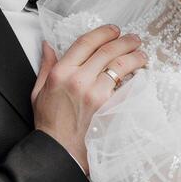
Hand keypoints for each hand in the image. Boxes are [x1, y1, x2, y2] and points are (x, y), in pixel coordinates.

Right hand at [31, 24, 147, 172]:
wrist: (59, 151)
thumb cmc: (49, 124)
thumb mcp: (38, 91)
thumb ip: (46, 66)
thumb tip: (48, 46)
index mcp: (61, 72)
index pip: (86, 42)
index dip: (103, 32)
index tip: (114, 30)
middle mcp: (78, 79)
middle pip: (107, 50)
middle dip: (125, 41)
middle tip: (134, 39)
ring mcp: (95, 93)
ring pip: (120, 66)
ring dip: (135, 56)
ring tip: (141, 54)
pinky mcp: (108, 107)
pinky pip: (126, 86)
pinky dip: (135, 78)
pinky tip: (140, 74)